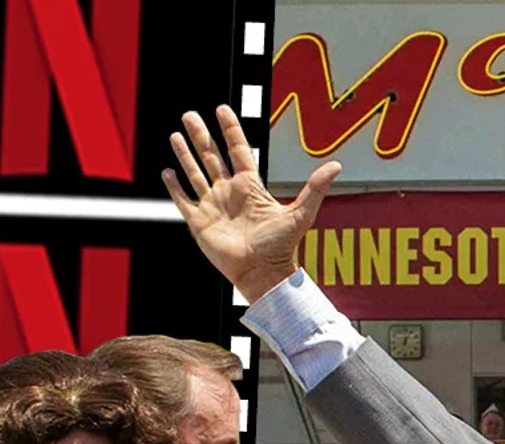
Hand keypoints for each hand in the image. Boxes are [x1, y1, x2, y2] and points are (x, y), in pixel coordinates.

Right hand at [162, 105, 341, 301]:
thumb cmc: (281, 247)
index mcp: (250, 187)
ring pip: (195, 173)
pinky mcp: (199, 222)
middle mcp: (230, 192)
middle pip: (212, 156)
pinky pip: (183, 200)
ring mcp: (213, 205)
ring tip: (176, 135)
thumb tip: (337, 166)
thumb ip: (315, 188)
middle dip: (201, 135)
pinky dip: (175, 186)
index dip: (230, 130)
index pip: (238, 150)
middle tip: (190, 114)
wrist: (262, 273)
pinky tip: (167, 172)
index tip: (222, 109)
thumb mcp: (300, 213)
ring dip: (185, 155)